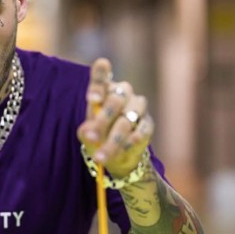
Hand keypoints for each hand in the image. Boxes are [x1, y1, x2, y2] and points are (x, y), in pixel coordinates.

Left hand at [77, 58, 153, 177]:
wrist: (117, 153)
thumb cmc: (98, 135)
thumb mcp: (87, 134)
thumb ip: (86, 131)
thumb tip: (87, 131)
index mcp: (104, 89)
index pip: (101, 76)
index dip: (99, 79)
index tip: (92, 97)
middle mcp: (123, 93)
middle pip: (114, 101)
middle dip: (102, 121)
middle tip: (91, 138)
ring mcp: (138, 107)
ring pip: (127, 120)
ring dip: (113, 139)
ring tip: (100, 156)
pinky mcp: (148, 123)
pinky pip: (141, 131)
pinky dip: (130, 143)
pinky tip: (121, 152)